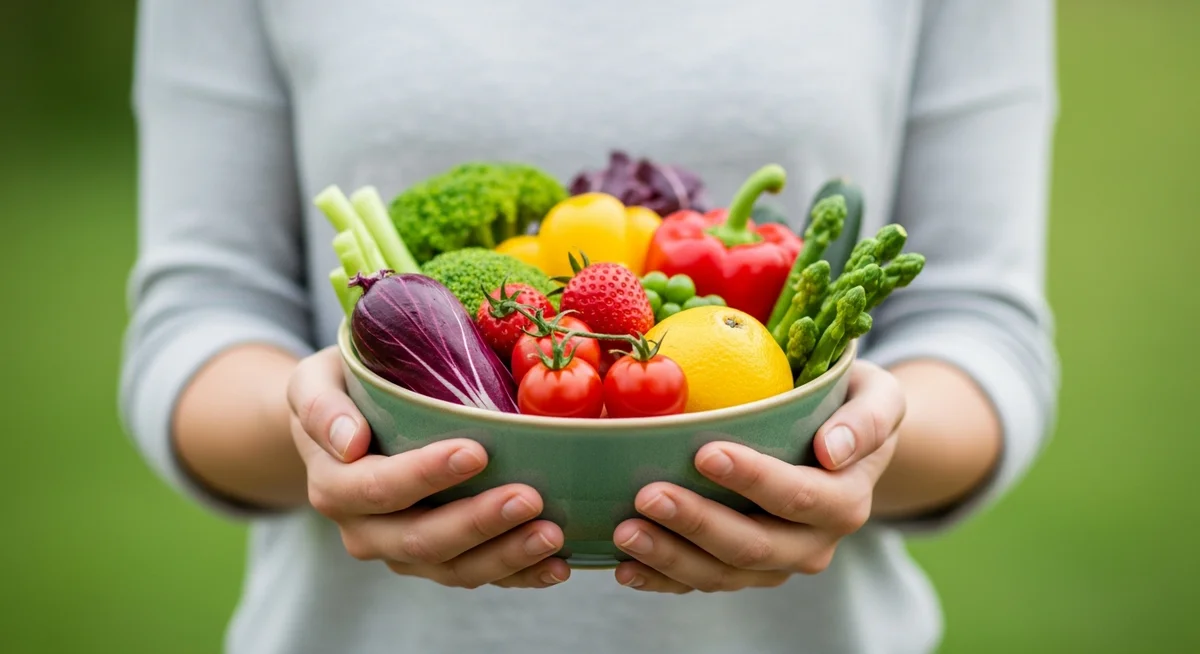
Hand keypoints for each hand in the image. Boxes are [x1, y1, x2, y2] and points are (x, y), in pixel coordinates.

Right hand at [287, 347, 569, 588]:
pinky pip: (478, 575)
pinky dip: (519, 575)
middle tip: (529, 497)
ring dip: (505, 556)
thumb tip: (349, 441)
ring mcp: (403, 552)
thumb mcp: (315, 382)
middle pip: (421, 539)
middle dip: (478, 522)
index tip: (476, 452)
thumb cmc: (341, 392)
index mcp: (335, 485)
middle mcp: (365, 530)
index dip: (426, 475)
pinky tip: (557, 565)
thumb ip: (322, 407)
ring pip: (453, 568)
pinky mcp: (440, 560)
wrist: (343, 430)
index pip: (380, 488)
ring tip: (551, 535)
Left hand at [612, 361, 904, 592]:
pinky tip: (626, 567)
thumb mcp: (878, 396)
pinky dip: (663, 579)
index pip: (798, 496)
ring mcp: (775, 563)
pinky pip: (701, 582)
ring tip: (626, 532)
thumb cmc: (851, 406)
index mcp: (845, 500)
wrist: (843, 447)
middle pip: (754, 545)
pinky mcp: (742, 572)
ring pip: (723, 574)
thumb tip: (834, 449)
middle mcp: (813, 543)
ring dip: (671, 557)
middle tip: (648, 495)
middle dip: (697, 522)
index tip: (705, 452)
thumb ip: (869, 418)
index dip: (753, 479)